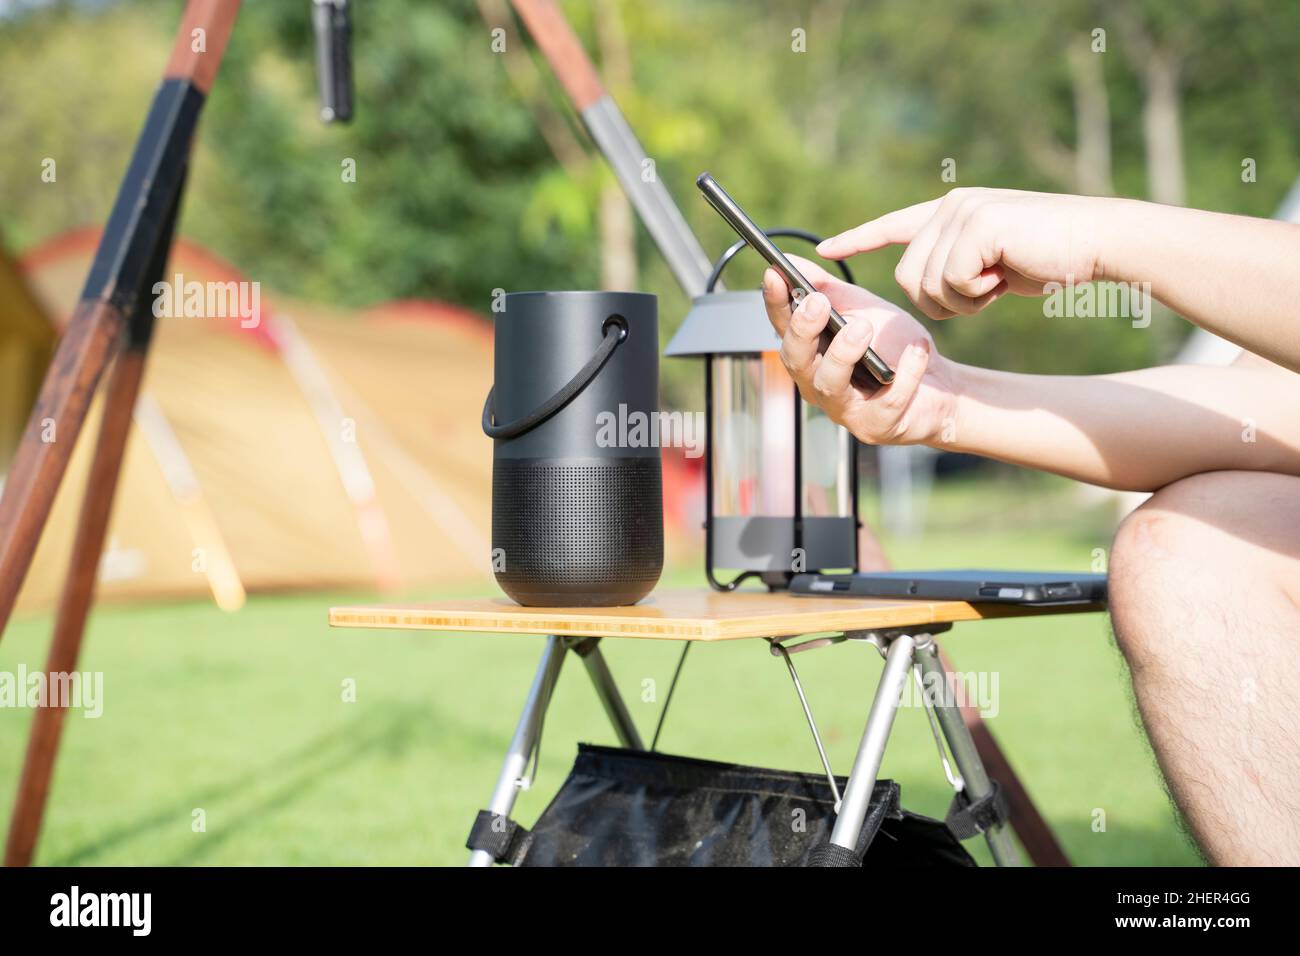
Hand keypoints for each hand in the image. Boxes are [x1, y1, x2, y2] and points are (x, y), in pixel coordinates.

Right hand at [762, 257, 961, 445]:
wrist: (939, 385)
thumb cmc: (892, 348)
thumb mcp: (860, 309)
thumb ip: (827, 289)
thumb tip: (792, 263)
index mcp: (810, 354)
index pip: (782, 328)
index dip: (775, 302)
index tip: (774, 274)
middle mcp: (818, 384)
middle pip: (795, 361)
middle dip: (803, 331)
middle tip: (818, 303)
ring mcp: (845, 409)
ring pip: (830, 385)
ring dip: (843, 353)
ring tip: (862, 327)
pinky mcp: (877, 426)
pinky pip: (886, 402)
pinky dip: (905, 373)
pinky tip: (917, 348)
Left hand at [816, 187, 1110, 320]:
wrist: (1097, 242)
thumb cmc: (1050, 257)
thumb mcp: (991, 263)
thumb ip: (955, 265)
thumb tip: (926, 286)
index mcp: (950, 212)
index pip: (892, 226)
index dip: (858, 239)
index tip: (822, 247)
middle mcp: (949, 206)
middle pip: (905, 277)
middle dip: (939, 301)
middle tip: (982, 292)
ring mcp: (960, 212)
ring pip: (924, 285)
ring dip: (961, 302)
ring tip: (996, 281)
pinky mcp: (975, 226)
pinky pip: (952, 284)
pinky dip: (977, 296)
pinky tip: (1004, 278)